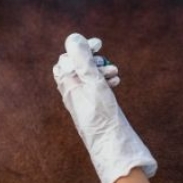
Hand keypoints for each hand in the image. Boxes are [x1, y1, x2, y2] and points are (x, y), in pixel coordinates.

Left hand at [53, 33, 156, 182]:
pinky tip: (116, 82)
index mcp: (66, 84)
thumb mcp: (93, 81)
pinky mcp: (92, 107)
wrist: (111, 144)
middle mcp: (71, 92)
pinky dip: (105, 81)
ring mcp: (81, 100)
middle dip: (94, 60)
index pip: (67, 57)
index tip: (99, 44)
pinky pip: (95, 87)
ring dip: (102, 70)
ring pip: (89, 76)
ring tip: (115, 73)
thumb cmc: (101, 113)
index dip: (82, 47)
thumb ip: (82, 59)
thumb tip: (72, 38)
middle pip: (78, 66)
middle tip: (107, 60)